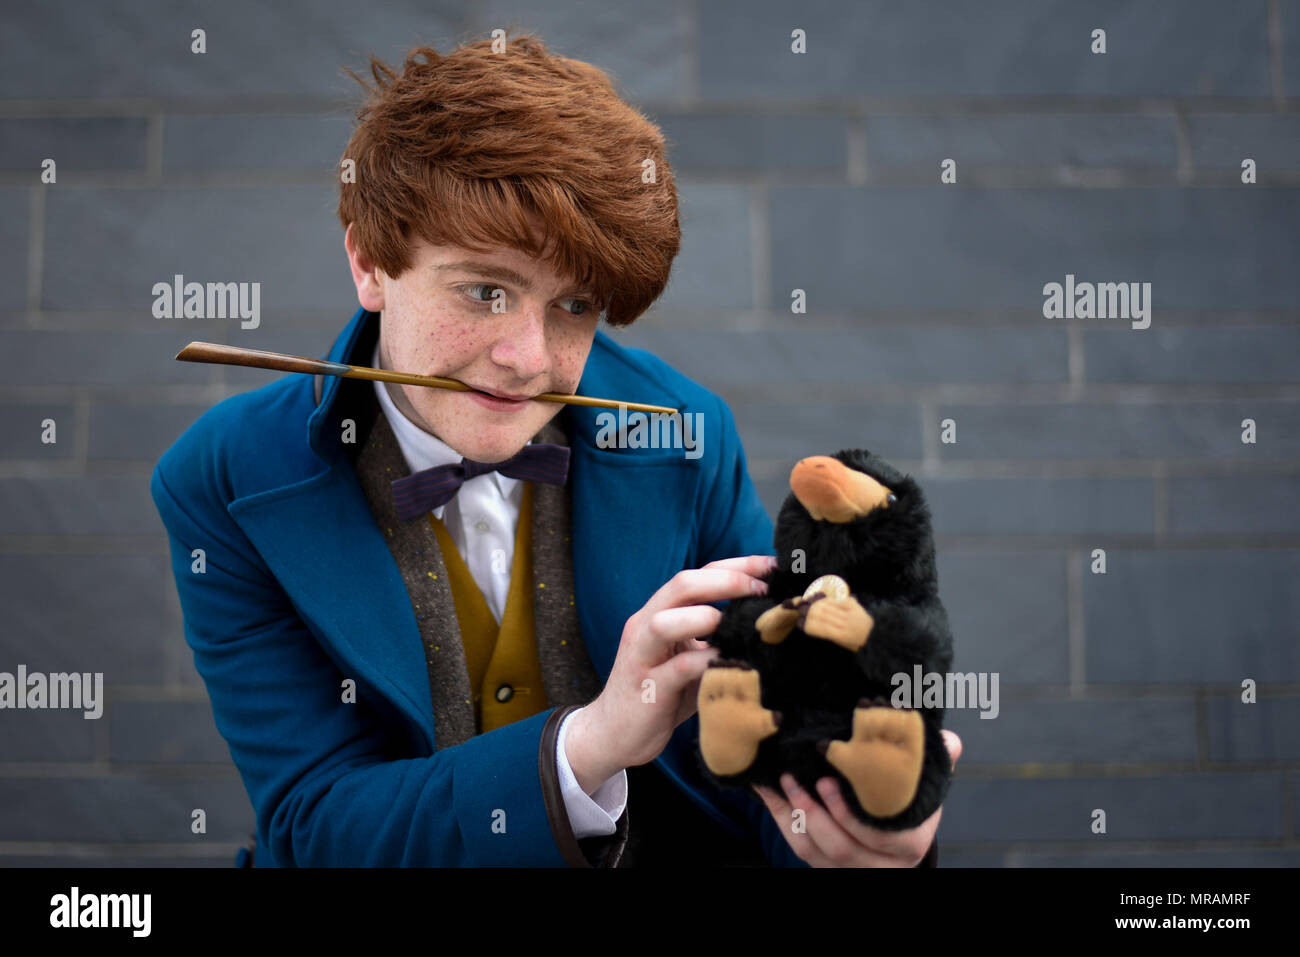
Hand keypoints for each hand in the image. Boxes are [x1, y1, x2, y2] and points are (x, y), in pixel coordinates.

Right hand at [566, 554, 776, 792]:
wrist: (613, 734)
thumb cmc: (659, 694)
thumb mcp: (687, 657)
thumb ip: (713, 638)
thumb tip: (763, 625)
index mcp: (658, 612)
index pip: (697, 574)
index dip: (736, 566)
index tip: (773, 566)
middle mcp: (645, 625)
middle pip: (682, 585)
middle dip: (727, 581)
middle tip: (763, 591)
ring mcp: (642, 656)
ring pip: (666, 622)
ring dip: (707, 618)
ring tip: (738, 626)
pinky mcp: (648, 689)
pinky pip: (678, 669)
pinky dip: (707, 663)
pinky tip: (731, 664)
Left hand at [753, 729, 961, 866]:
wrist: (894, 839)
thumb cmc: (905, 805)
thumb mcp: (921, 786)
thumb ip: (931, 763)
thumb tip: (950, 740)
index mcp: (908, 843)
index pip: (882, 838)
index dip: (853, 815)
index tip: (832, 782)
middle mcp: (879, 865)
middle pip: (844, 848)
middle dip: (822, 814)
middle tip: (811, 780)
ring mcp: (848, 869)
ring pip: (816, 852)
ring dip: (797, 814)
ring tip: (785, 780)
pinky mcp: (821, 865)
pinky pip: (797, 845)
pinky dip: (780, 816)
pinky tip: (767, 789)